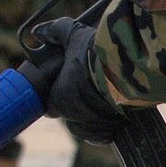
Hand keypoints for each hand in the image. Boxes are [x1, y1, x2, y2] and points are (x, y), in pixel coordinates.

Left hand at [32, 19, 126, 145]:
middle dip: (76, 105)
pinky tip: (113, 117)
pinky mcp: (115, 126)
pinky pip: (106, 134)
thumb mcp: (74, 36)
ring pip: (88, 126)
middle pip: (70, 115)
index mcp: (59, 98)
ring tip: (102, 100)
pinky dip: (107, 128)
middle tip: (87, 89)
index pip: (50, 107)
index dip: (55, 98)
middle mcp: (74, 114)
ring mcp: (95, 123)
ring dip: (92, 117)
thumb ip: (55, 32)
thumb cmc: (95, 54)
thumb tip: (37, 32)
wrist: (128, 69)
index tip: (62, 89)